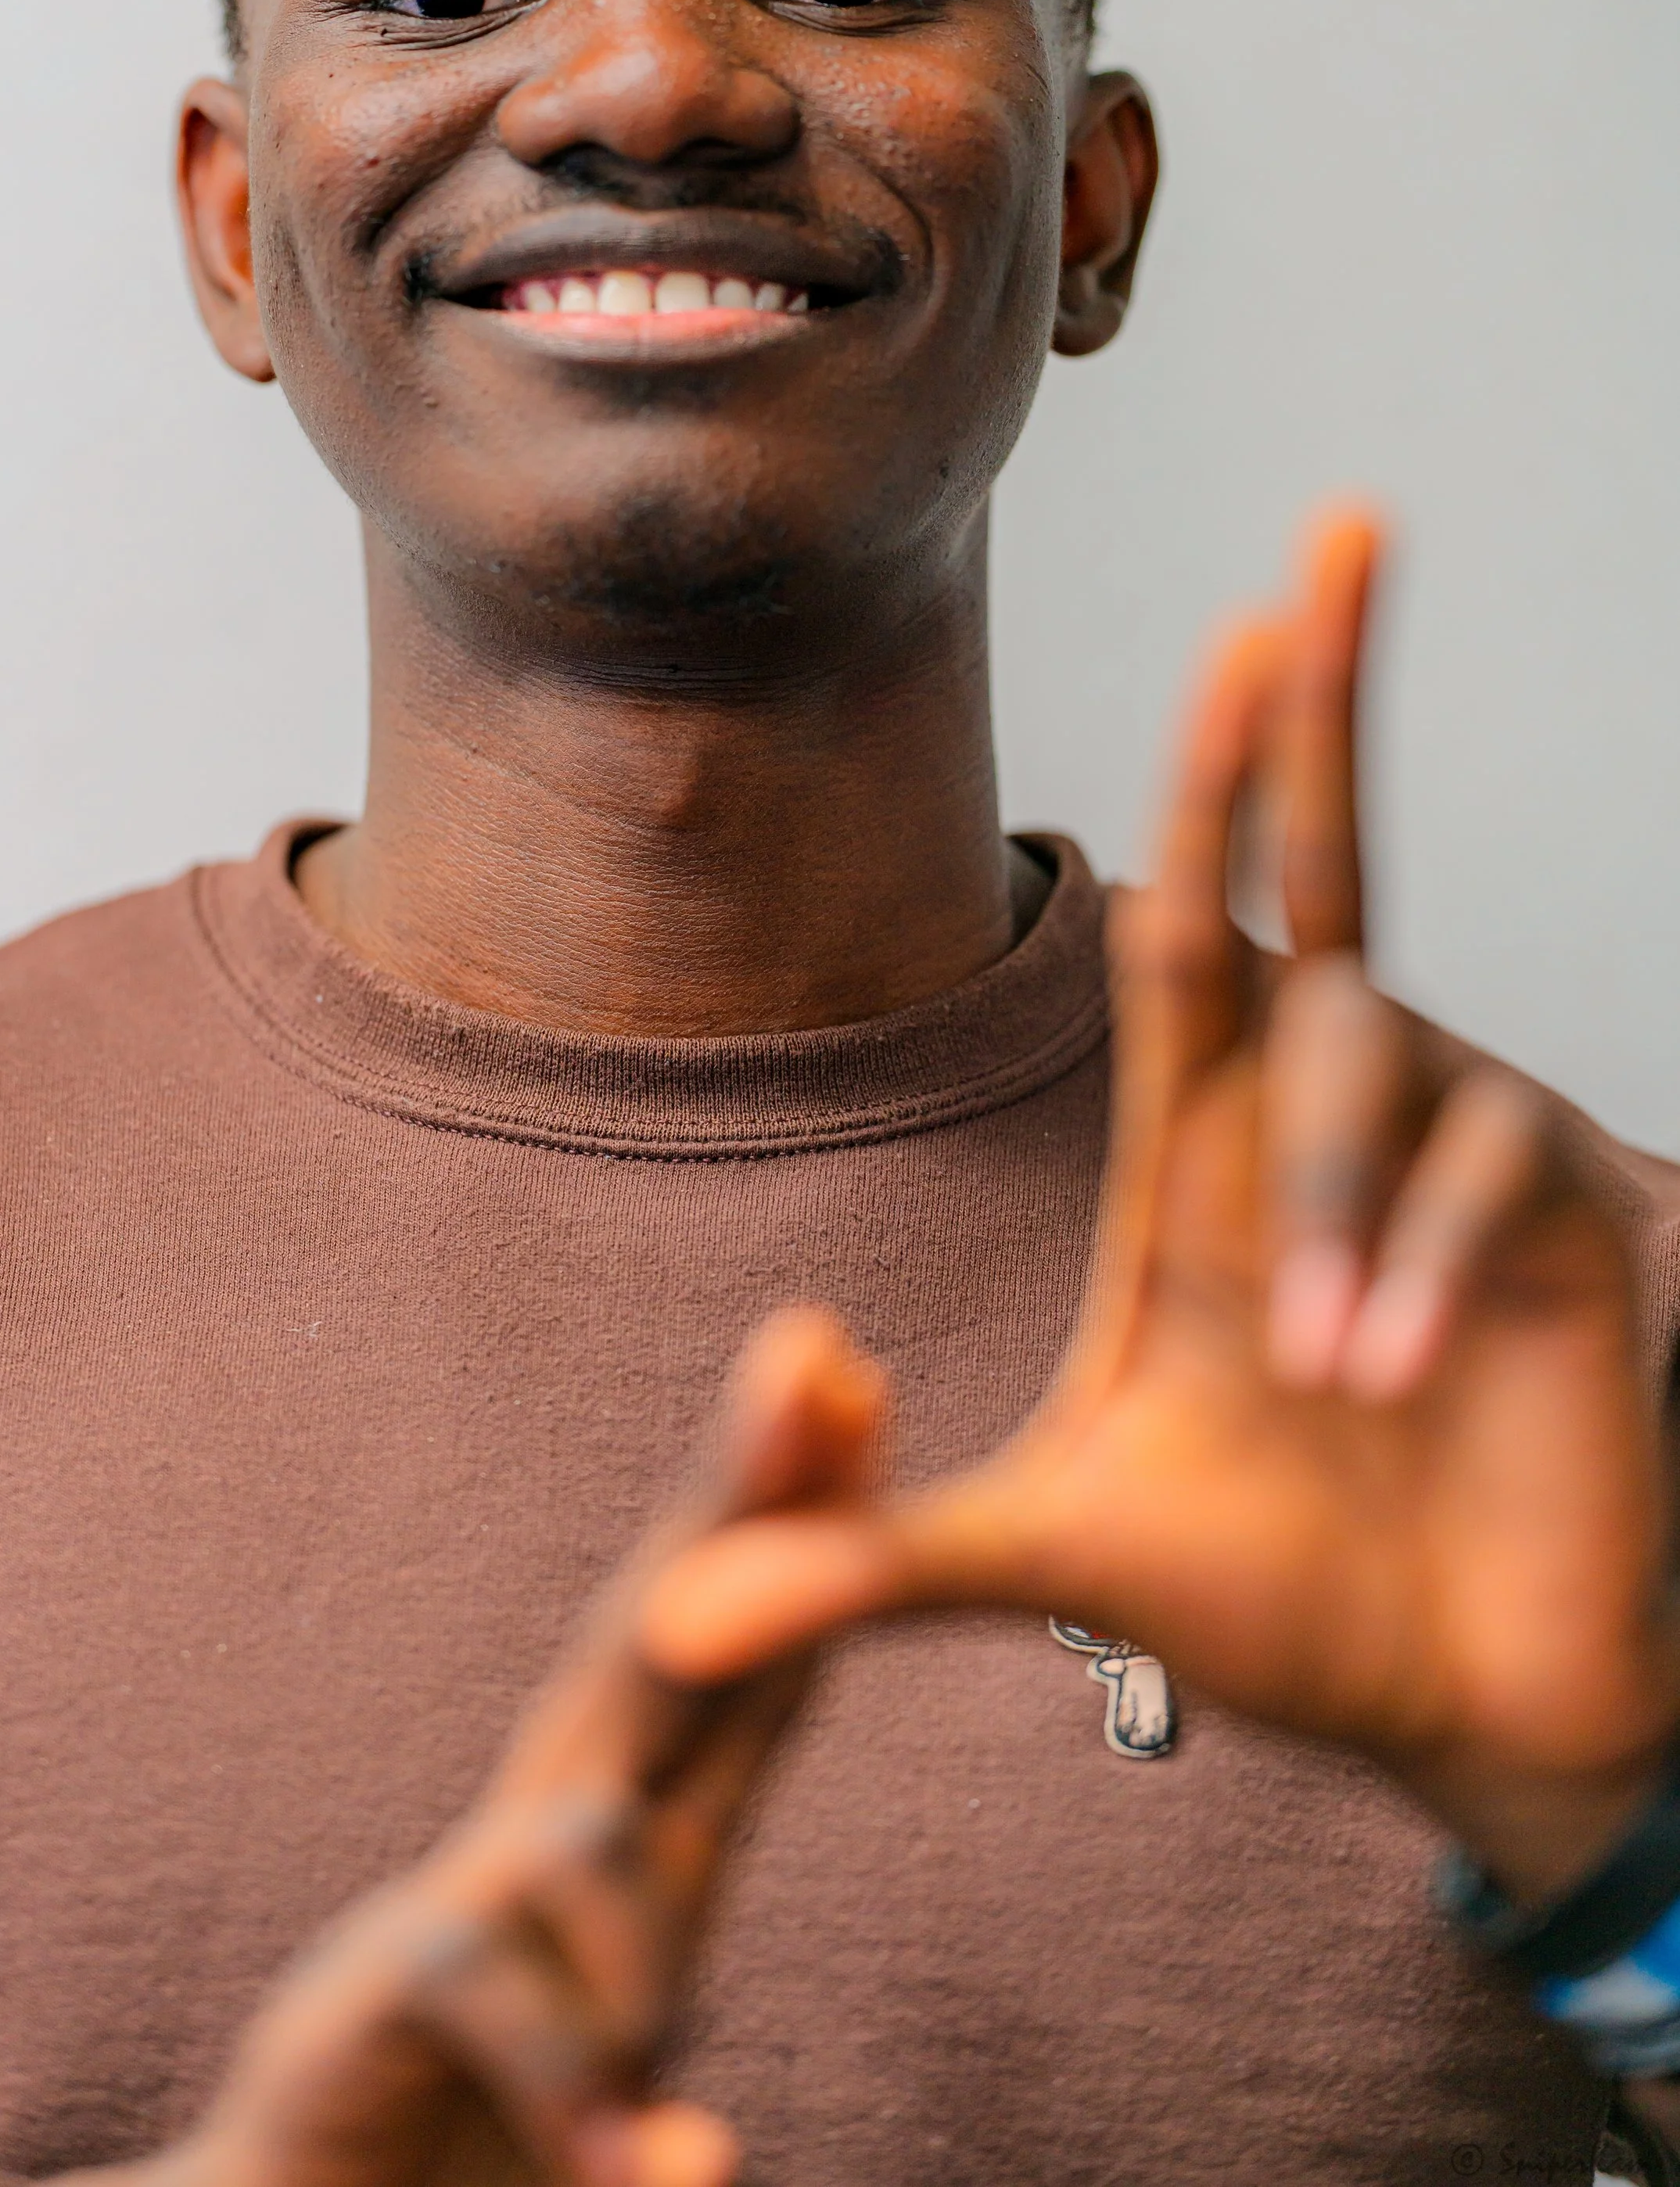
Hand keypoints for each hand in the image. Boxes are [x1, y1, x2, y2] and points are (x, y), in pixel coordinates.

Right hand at [80, 1308, 884, 2186]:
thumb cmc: (473, 2133)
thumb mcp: (607, 2054)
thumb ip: (657, 2026)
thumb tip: (711, 2127)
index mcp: (628, 1845)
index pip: (735, 1655)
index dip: (799, 1523)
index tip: (857, 1382)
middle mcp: (547, 1843)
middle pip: (657, 1641)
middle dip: (743, 1502)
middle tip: (813, 1356)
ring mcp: (463, 1906)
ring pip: (586, 1846)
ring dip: (650, 1954)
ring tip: (659, 2080)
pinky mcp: (384, 1996)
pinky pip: (505, 2006)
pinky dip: (580, 2088)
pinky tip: (647, 2163)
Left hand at [643, 512, 1679, 1901]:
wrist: (1457, 1712)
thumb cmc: (1266, 1606)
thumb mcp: (1047, 1564)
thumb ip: (862, 1570)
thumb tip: (664, 1627)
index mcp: (1201, 1152)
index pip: (1193, 922)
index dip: (1205, 776)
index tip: (1240, 621)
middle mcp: (1329, 1119)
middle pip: (1325, 865)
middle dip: (1324, 707)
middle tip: (1340, 531)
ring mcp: (1461, 1159)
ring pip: (1380, 1057)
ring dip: (1339, 1193)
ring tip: (1325, 1374)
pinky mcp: (1578, 1225)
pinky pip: (1495, 1167)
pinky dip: (1427, 1256)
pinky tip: (1392, 1369)